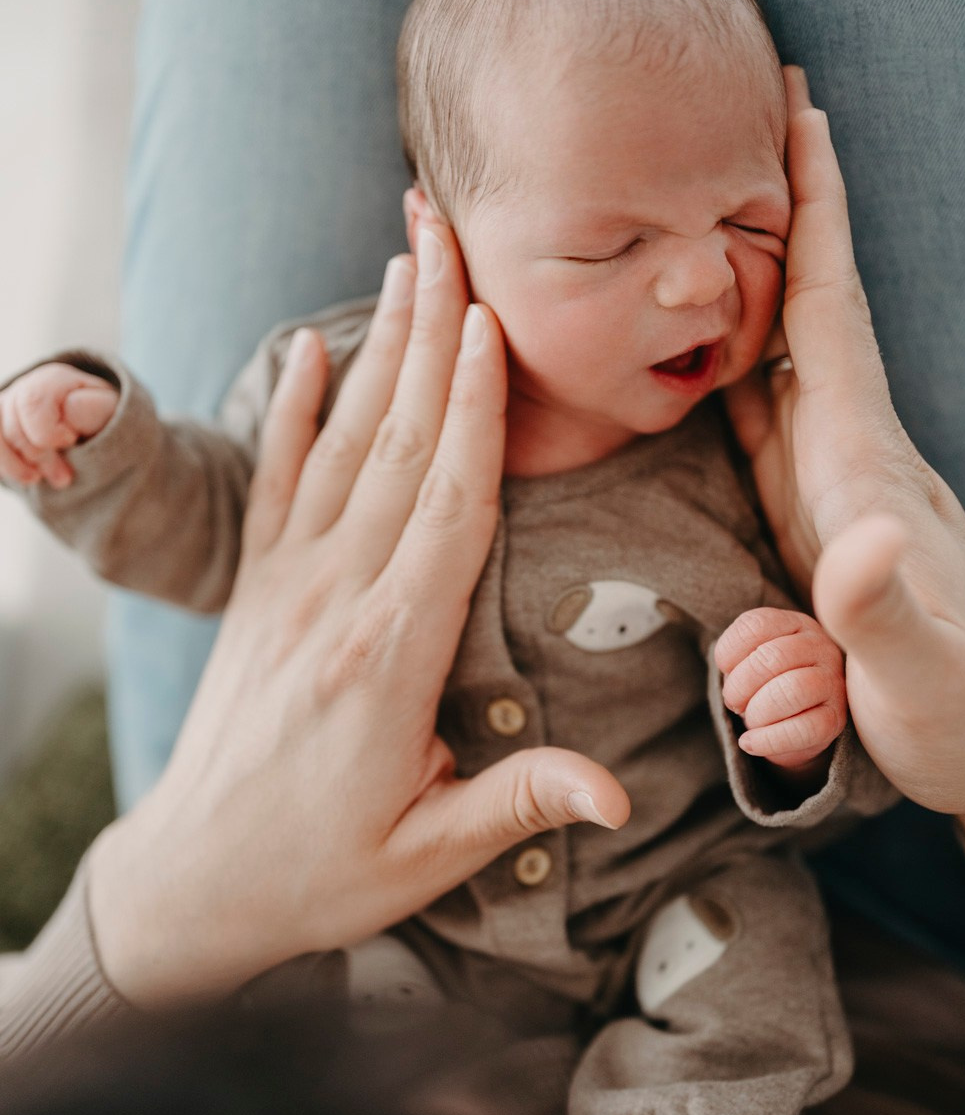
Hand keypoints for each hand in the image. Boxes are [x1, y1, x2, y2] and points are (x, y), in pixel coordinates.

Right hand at [0, 362, 116, 487]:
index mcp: (54, 380)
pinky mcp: (1, 425)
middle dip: (38, 456)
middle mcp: (25, 388)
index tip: (71, 440)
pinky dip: (6, 466)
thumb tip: (69, 408)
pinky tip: (26, 476)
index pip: (33, 402)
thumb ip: (93, 408)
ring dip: (16, 465)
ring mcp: (9, 406)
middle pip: (13, 425)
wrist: (94, 427)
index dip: (50, 432)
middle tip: (64, 476)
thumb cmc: (100, 418)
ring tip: (36, 479)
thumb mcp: (107, 411)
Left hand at [88, 221, 629, 1005]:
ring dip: (381, 349)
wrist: (195, 883)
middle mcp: (336, 601)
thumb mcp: (428, 857)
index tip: (493, 320)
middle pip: (399, 446)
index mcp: (391, 656)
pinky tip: (310, 347)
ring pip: (345, 446)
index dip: (477, 410)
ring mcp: (288, 589)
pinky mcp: (257, 594)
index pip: (449, 507)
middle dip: (434, 333)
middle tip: (453, 232)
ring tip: (410, 261)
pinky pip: (276, 483)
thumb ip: (520, 804)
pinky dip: (293, 410)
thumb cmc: (320, 874)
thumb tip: (620, 796)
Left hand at [715, 607, 845, 771]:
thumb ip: (737, 659)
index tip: (726, 670)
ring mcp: (832, 681)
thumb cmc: (767, 681)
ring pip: (790, 690)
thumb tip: (733, 686)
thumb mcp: (750, 660)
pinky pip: (802, 730)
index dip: (729, 652)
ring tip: (750, 720)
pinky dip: (767, 740)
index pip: (755, 625)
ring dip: (756, 712)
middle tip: (734, 702)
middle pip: (771, 657)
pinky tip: (752, 742)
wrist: (797, 717)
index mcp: (794, 624)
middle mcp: (820, 646)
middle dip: (739, 686)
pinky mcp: (835, 718)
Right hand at [724, 68, 964, 825]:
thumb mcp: (922, 678)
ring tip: (709, 214)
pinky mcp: (817, 522)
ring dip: (751, 280)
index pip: (830, 314)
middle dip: (778, 213)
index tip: (795, 111)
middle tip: (735, 123)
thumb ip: (880, 609)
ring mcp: (835, 486)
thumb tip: (860, 535)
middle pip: (807, 309)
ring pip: (782, 356)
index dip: (812, 212)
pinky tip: (712, 347)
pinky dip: (736, 357)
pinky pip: (766, 416)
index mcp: (863, 469)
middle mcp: (851, 457)